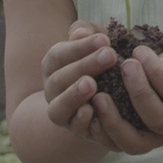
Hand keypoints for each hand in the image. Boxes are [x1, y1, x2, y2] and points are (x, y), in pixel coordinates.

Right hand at [40, 20, 117, 140]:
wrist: (107, 95)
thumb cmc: (100, 61)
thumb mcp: (96, 43)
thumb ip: (88, 34)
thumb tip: (80, 33)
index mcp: (54, 64)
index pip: (61, 54)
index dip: (81, 47)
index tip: (105, 39)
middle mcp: (52, 88)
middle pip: (61, 78)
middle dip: (85, 66)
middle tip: (109, 55)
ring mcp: (62, 111)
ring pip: (59, 107)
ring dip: (74, 95)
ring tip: (91, 84)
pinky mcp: (76, 129)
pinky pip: (74, 127)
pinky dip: (81, 120)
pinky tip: (93, 110)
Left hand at [87, 37, 162, 154]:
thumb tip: (161, 63)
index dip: (156, 72)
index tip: (139, 50)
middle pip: (157, 119)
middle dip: (138, 91)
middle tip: (125, 65)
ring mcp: (158, 140)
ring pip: (135, 143)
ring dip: (114, 121)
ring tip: (99, 96)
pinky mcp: (138, 143)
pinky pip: (118, 146)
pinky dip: (103, 132)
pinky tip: (91, 110)